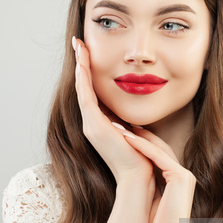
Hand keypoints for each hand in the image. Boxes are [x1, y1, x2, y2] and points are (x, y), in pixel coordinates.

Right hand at [73, 36, 153, 187]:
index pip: (92, 91)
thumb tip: (136, 112)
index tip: (88, 52)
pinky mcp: (94, 126)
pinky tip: (83, 63)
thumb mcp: (136, 133)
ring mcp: (90, 125)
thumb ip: (131, 122)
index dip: (89, 71)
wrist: (140, 180)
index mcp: (101, 125)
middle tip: (78, 42)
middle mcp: (91, 124)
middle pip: (83, 86)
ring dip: (80, 65)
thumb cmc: (144, 160)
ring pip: (82, 88)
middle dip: (81, 62)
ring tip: (79, 46)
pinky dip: (83, 79)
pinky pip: (85, 97)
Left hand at [120, 128, 196, 222]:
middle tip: (117, 121)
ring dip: (136, 135)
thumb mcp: (148, 202)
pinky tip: (126, 137)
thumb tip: (128, 184)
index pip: (154, 154)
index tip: (119, 132)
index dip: (137, 142)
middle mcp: (181, 174)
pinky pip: (158, 156)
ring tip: (116, 125)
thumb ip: (145, 189)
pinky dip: (141, 146)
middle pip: (157, 146)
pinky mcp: (181, 177)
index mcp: (174, 180)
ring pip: (157, 148)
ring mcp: (183, 174)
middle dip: (136, 133)